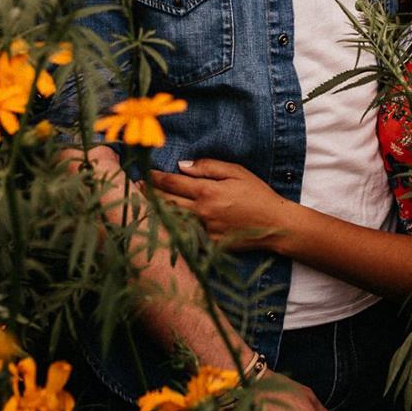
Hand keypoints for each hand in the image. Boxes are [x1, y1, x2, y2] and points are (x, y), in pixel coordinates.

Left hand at [149, 159, 294, 245]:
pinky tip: (163, 225)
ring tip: (143, 206)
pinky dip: (172, 230)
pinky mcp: (208, 245)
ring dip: (155, 212)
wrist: (275, 225)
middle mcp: (201, 212)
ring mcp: (203, 231)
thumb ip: (208, 166)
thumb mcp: (236, 172)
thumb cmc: (257, 194)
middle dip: (149, 194)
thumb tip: (182, 165)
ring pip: (170, 221)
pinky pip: (184, 237)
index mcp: (207, 191)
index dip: (155, 177)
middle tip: (136, 188)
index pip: (172, 182)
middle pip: (165, 202)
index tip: (145, 173)